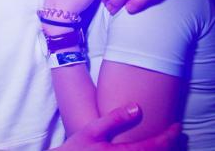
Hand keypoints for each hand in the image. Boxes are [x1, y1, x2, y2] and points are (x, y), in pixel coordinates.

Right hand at [58, 104, 180, 150]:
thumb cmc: (77, 148)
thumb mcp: (93, 129)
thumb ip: (115, 118)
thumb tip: (137, 107)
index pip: (154, 146)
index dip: (169, 136)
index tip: (178, 126)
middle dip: (170, 146)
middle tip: (177, 134)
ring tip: (166, 142)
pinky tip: (147, 148)